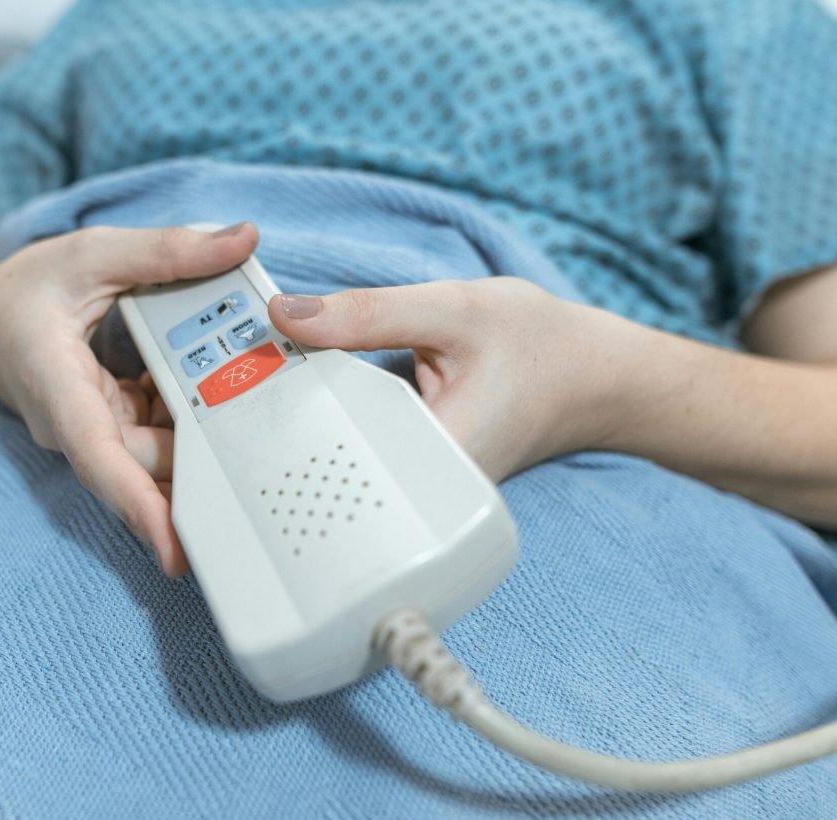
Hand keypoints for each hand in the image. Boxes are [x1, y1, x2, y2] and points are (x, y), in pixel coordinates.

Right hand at [0, 224, 258, 576]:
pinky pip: (164, 430)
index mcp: (61, 390)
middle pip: (150, 459)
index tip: (177, 551)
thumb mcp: (92, 254)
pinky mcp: (117, 426)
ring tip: (260, 406)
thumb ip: (165, 250)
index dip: (141, 507)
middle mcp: (80, 426)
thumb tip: (241, 238)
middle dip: (206, 455)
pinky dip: (193, 409)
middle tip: (270, 454)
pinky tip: (226, 386)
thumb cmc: (24, 291)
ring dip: (207, 427)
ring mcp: (100, 431)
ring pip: (163, 450)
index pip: (102, 460)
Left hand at [268, 278, 622, 481]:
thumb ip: (368, 314)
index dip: (277, 407)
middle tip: (251, 356)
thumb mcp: (453, 311)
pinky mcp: (412, 464)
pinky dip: (336, 401)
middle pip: (323, 451)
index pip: (326, 444)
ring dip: (307, 400)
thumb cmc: (538, 345)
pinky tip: (317, 370)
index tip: (242, 370)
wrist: (594, 376)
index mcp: (426, 466)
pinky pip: (357, 434)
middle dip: (285, 402)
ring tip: (277, 360)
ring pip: (337, 444)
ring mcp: (414, 482)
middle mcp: (417, 491)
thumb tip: (285, 314)